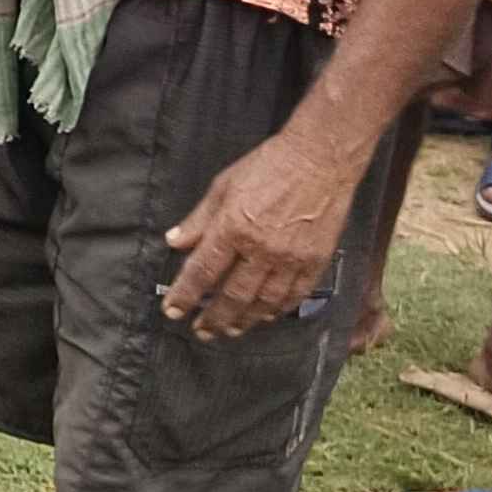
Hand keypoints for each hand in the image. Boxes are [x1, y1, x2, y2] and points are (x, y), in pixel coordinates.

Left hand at [157, 125, 365, 338]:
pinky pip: (294, 296)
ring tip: (230, 330)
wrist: (319, 160)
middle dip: (213, 318)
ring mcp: (290, 258)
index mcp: (233, 227)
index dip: (185, 295)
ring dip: (244, 321)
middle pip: (232, 296)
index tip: (172, 311)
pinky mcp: (315, 262)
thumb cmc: (268, 166)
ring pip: (264, 303)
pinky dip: (277, 310)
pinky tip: (266, 316)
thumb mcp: (223, 185)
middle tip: (201, 331)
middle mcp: (261, 249)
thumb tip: (174, 242)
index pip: (202, 271)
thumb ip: (199, 219)